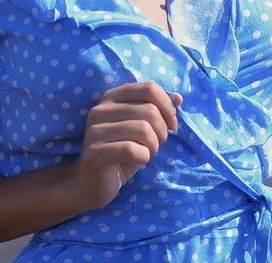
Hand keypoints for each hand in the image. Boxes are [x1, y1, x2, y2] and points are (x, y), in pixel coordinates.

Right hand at [67, 81, 181, 209]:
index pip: (149, 88)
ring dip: (154, 145)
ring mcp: (95, 131)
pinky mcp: (95, 153)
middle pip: (150, 110)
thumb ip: (158, 111)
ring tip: (147, 152)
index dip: (168, 107)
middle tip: (156, 144)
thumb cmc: (121, 152)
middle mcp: (100, 110)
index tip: (171, 124)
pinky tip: (139, 160)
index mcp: (112, 97)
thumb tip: (179, 99)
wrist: (91, 182)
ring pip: (143, 130)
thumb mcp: (142, 128)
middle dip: (162, 130)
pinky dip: (144, 156)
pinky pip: (132, 150)